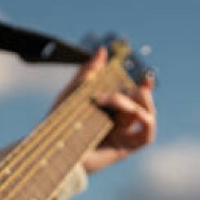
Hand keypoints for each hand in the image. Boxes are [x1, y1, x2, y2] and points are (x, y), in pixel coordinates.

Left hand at [54, 47, 156, 173]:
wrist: (53, 148)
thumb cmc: (58, 123)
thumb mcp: (73, 92)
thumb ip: (88, 72)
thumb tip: (103, 50)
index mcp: (110, 109)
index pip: (135, 95)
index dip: (145, 86)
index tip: (146, 76)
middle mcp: (119, 122)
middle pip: (140, 101)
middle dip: (132, 91)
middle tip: (105, 93)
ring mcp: (123, 136)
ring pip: (145, 113)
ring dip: (129, 102)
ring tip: (108, 100)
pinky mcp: (125, 148)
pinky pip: (147, 134)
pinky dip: (144, 119)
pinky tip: (130, 111)